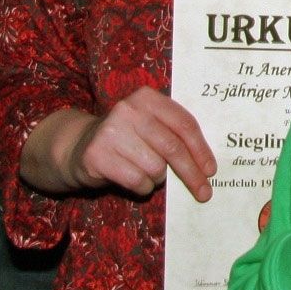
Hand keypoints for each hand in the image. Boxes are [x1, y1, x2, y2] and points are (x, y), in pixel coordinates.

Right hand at [63, 87, 215, 200]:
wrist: (79, 145)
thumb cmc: (127, 138)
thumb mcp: (149, 124)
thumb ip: (174, 133)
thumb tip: (206, 165)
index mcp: (147, 97)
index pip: (184, 124)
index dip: (201, 150)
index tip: (211, 170)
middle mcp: (129, 110)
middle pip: (173, 148)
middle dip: (191, 174)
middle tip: (204, 192)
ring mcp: (111, 132)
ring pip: (156, 168)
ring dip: (157, 178)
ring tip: (147, 172)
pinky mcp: (97, 155)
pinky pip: (136, 180)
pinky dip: (142, 187)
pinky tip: (134, 180)